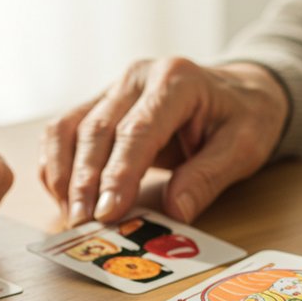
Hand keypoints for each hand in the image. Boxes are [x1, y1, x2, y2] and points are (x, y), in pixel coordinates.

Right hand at [39, 58, 287, 226]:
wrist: (238, 89)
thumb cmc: (243, 116)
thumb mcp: (244, 146)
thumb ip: (209, 176)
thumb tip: (174, 211)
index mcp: (176, 80)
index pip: (136, 130)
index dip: (117, 174)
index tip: (107, 212)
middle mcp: (137, 78)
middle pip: (96, 130)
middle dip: (83, 181)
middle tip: (81, 222)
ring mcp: (113, 88)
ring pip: (69, 128)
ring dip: (62, 174)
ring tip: (69, 214)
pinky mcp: (99, 104)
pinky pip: (64, 132)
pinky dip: (57, 166)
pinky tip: (64, 197)